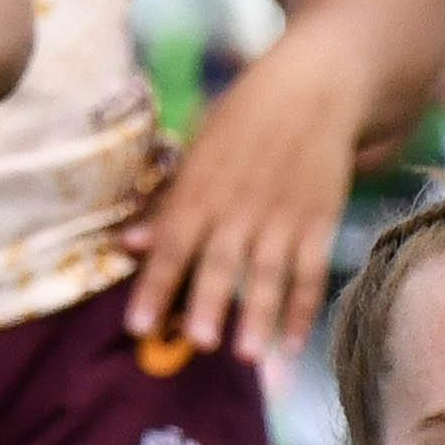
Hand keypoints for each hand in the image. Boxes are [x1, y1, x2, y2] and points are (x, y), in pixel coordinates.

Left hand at [115, 48, 362, 362]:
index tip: (137, 326)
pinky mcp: (319, 222)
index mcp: (201, 189)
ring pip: (269, 273)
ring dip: (259, 315)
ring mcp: (283, 216)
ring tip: (249, 356)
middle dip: (210, 300)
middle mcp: (239, 206)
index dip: (154, 284)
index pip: (172, 243)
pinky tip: (292, 345)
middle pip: (222, 260)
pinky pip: (310, 273)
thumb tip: (124, 244)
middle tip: (198, 342)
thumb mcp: (197, 152)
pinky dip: (303, 310)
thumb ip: (165, 205)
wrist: (315, 88)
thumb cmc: (244, 121)